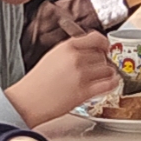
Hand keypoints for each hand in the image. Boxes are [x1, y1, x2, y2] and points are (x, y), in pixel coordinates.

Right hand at [5, 31, 121, 126]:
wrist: (27, 101)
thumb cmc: (36, 82)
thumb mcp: (53, 56)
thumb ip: (72, 51)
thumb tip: (90, 50)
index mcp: (67, 47)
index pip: (96, 38)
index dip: (104, 43)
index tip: (105, 48)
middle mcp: (76, 58)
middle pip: (103, 55)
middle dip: (102, 62)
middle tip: (97, 68)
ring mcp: (81, 75)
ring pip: (108, 69)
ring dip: (107, 73)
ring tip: (101, 78)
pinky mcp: (84, 92)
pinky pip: (109, 84)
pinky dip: (113, 83)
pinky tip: (110, 83)